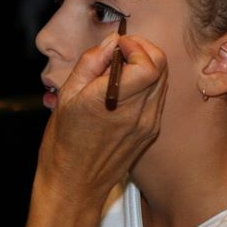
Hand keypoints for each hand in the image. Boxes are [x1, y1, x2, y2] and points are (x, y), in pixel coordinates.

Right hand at [34, 32, 166, 212]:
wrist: (74, 184)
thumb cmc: (63, 143)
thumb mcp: (66, 96)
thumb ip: (91, 63)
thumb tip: (110, 42)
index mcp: (112, 102)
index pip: (149, 64)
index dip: (137, 46)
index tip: (118, 45)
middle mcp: (137, 114)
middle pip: (162, 68)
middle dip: (144, 50)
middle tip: (122, 50)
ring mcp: (147, 125)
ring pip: (163, 81)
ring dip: (147, 65)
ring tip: (121, 68)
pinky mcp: (149, 133)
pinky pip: (157, 98)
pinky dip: (147, 84)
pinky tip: (126, 87)